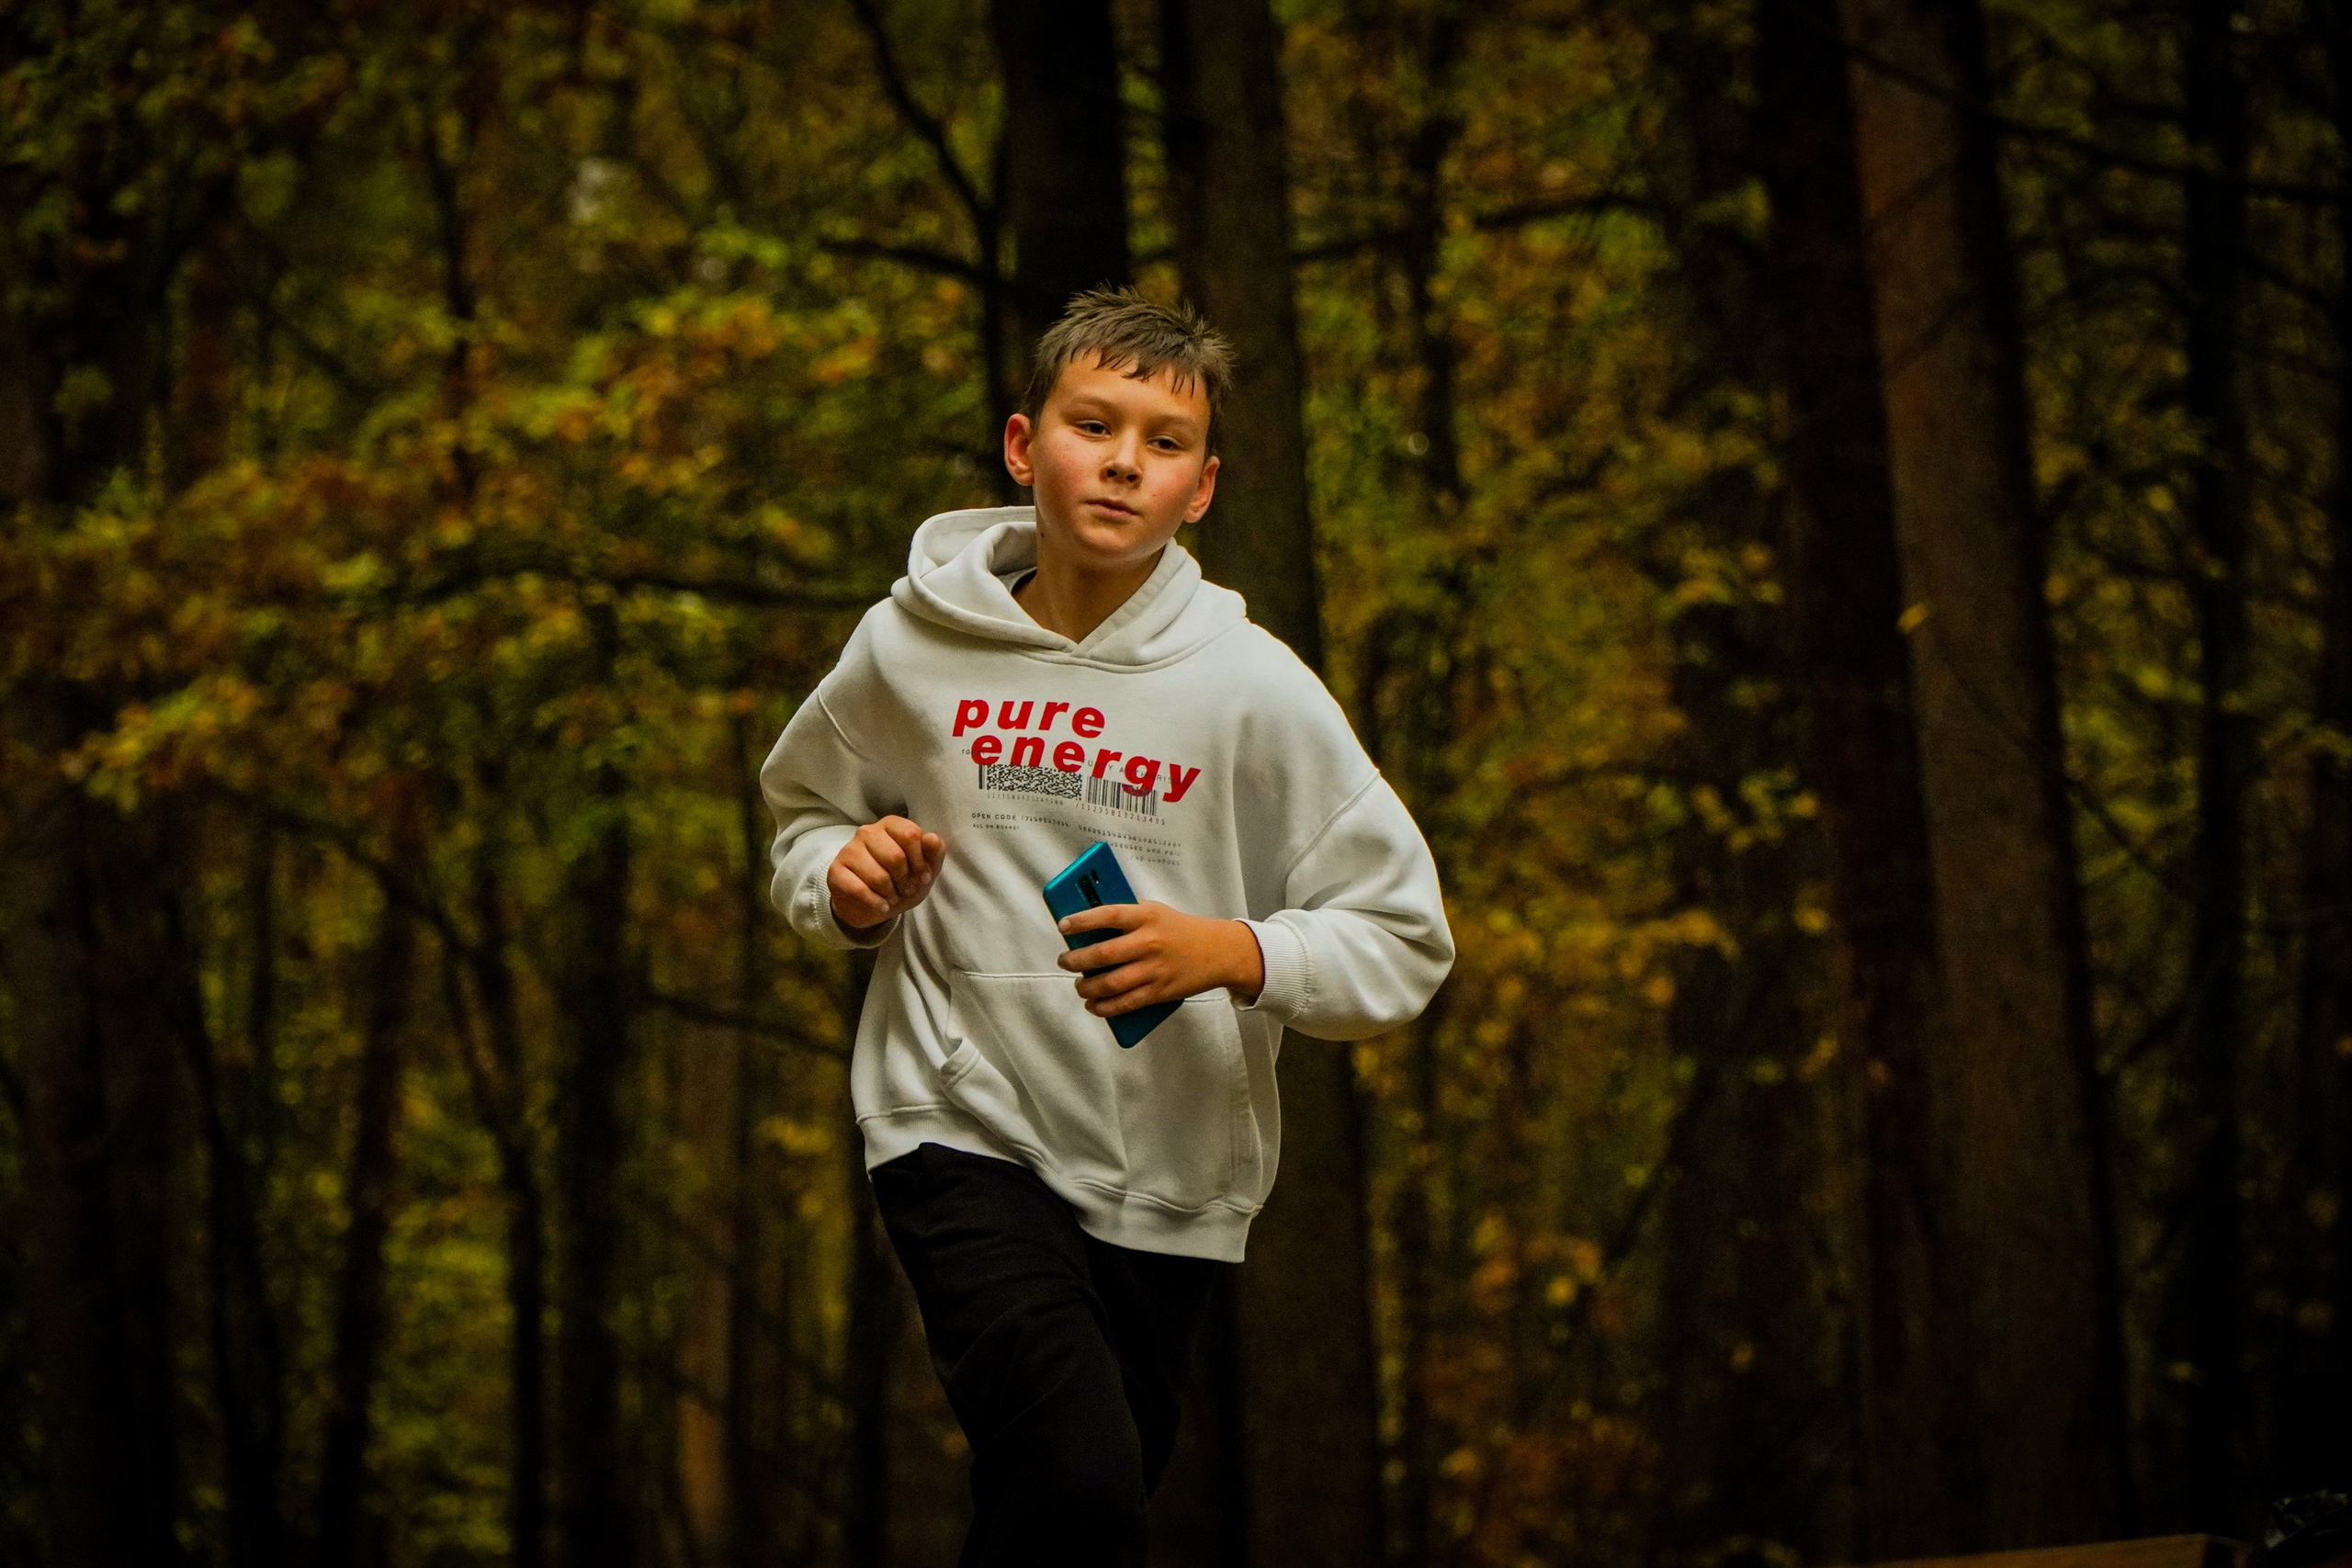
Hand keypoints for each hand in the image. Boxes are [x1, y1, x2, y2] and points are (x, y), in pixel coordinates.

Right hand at [828, 816, 945, 931]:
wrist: (872, 903)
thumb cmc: (901, 879)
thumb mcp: (925, 867)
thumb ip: (934, 852)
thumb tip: (932, 839)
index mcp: (890, 824)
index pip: (911, 835)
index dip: (921, 861)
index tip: (923, 876)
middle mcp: (867, 831)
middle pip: (895, 857)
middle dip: (906, 881)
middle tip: (906, 889)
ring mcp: (849, 850)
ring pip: (878, 876)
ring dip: (891, 894)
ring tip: (892, 897)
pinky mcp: (836, 871)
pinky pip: (859, 890)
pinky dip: (876, 903)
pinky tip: (882, 905)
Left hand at [1055, 901, 1264, 1015]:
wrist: (1219, 952)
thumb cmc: (1181, 929)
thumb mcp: (1156, 911)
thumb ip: (1128, 913)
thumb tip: (1090, 922)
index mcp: (1146, 917)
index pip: (1108, 915)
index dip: (1082, 921)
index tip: (1063, 926)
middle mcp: (1149, 943)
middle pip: (1102, 954)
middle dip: (1075, 960)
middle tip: (1065, 961)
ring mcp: (1154, 970)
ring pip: (1109, 984)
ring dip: (1086, 987)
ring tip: (1078, 984)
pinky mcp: (1159, 992)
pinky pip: (1125, 1004)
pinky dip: (1104, 1007)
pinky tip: (1093, 1004)